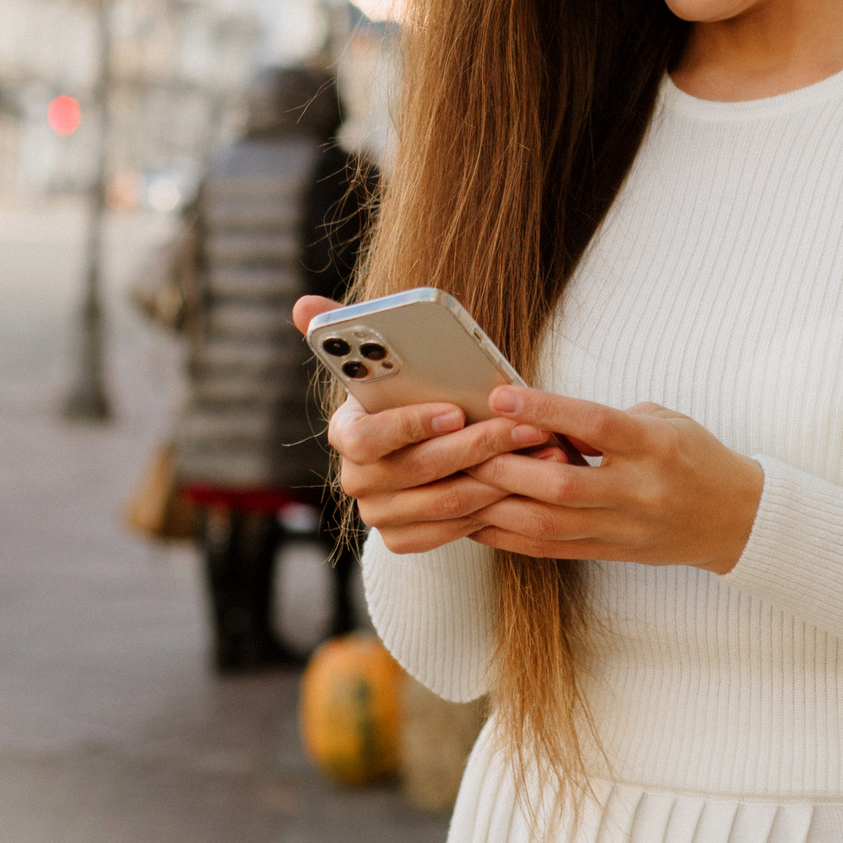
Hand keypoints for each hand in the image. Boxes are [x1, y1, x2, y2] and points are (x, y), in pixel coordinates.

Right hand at [296, 295, 548, 554]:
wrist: (424, 446)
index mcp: (346, 433)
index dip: (411, 426)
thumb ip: (346, 330)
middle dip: (478, 446)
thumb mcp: (384, 360)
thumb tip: (303, 304)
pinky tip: (526, 482)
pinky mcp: (403, 539)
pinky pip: (454, 530)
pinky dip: (493, 507)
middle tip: (525, 427)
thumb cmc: (412, 394)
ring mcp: (378, 514)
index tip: (457, 411)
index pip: (368, 437)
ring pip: (446, 501)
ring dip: (499, 476)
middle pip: (418, 470)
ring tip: (540, 449)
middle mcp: (356, 479)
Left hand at [463, 385, 764, 574]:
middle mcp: (639, 492)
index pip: (595, 426)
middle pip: (562, 485)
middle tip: (464, 448)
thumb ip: (603, 421)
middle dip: (507, 467)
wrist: (736, 517)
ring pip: (550, 524)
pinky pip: (552, 550)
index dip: (546, 411)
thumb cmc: (695, 457)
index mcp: (655, 447)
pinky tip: (478, 523)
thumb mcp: (661, 420)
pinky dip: (510, 537)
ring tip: (459, 487)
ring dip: (499, 506)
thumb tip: (541, 418)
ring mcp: (625, 529)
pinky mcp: (612, 553)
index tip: (503, 396)